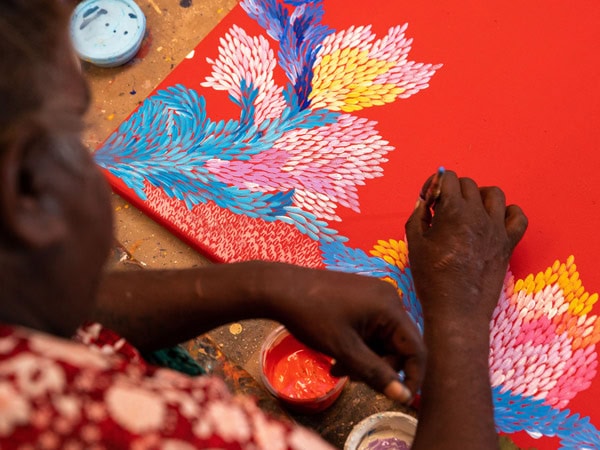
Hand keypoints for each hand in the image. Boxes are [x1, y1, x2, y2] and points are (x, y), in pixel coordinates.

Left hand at [266, 264, 424, 402]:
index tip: (401, 398)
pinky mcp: (362, 298)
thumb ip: (376, 374)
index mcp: (390, 307)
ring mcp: (374, 296)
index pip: (416, 348)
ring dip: (366, 360)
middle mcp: (388, 298)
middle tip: (351, 379)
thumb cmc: (311, 316)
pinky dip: (359, 346)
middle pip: (399, 345)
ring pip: (382, 340)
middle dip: (379, 367)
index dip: (413, 376)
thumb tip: (404, 396)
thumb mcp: (344, 349)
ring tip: (338, 368)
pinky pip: (371, 329)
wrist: (280, 288)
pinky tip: (338, 356)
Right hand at [405, 170, 527, 323]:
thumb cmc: (431, 278)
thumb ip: (418, 216)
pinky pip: (518, 216)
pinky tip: (493, 222)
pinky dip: (507, 213)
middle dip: (452, 190)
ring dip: (479, 197)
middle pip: (469, 184)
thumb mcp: (414, 243)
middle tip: (442, 209)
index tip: (429, 199)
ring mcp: (496, 228)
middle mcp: (478, 214)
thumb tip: (425, 202)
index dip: (435, 184)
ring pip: (494, 194)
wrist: (456, 310)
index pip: (448, 177)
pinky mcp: (508, 243)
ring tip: (468, 211)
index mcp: (453, 211)